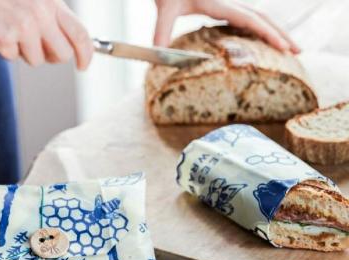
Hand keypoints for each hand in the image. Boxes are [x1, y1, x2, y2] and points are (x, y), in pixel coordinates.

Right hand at [0, 0, 92, 68]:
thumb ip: (55, 18)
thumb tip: (71, 46)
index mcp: (52, 3)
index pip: (80, 34)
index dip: (86, 54)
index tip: (83, 65)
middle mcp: (40, 14)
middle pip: (62, 55)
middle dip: (53, 57)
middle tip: (40, 47)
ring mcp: (22, 27)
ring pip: (37, 61)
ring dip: (26, 52)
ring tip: (13, 31)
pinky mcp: (4, 37)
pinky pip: (13, 58)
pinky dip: (6, 49)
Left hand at [154, 0, 299, 52]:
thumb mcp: (165, 9)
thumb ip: (162, 32)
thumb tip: (160, 55)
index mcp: (219, 3)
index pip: (251, 19)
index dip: (268, 34)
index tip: (284, 47)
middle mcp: (228, 2)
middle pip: (262, 16)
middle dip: (281, 34)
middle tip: (298, 51)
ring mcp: (227, 4)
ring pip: (258, 16)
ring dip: (274, 31)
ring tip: (288, 47)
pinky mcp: (222, 7)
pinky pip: (247, 19)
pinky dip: (259, 30)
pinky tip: (263, 41)